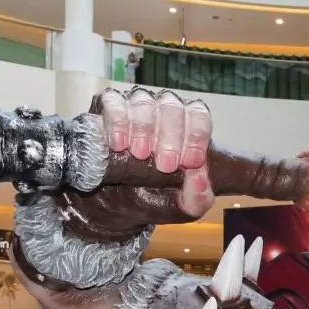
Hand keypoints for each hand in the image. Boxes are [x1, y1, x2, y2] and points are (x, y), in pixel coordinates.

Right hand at [56, 88, 214, 235]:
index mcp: (188, 126)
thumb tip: (200, 177)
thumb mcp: (181, 206)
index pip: (199, 116)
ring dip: (144, 128)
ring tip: (139, 154)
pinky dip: (117, 120)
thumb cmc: (152, 196)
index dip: (196, 136)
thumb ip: (199, 198)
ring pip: (144, 102)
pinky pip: (113, 101)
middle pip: (173, 108)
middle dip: (171, 137)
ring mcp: (135, 105)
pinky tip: (118, 143)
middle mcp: (164, 109)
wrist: (113, 203)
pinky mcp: (108, 106)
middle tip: (165, 165)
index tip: (189, 162)